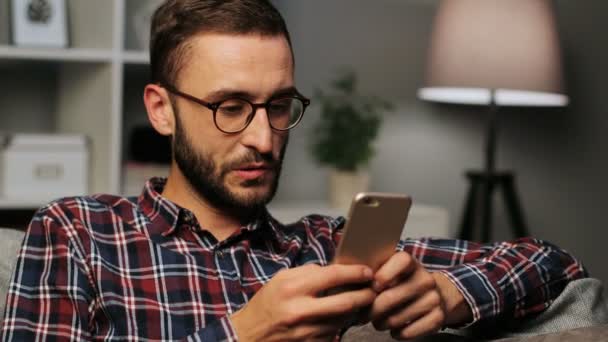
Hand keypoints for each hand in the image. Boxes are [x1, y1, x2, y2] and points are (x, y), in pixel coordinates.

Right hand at [231, 263, 375, 341]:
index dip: (354, 273)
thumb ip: (308, 273)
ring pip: (344, 320)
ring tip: (359, 302)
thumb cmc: (266, 304)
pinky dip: (341, 324)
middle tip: (374, 289)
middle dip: (365, 295)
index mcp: (292, 288)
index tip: (367, 272)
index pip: (332, 276)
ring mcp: (306, 332)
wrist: (250, 336)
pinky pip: (334, 333)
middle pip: (346, 302)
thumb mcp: (281, 279)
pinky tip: (339, 318)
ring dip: (355, 311)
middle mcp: (300, 311)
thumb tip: (335, 270)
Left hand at [369, 251, 460, 339]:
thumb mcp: (392, 270)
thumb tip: (353, 284)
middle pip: (390, 297)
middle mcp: (425, 279)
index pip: (400, 261)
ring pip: (396, 318)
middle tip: (363, 316)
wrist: (438, 294)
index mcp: (412, 263)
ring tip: (377, 322)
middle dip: (371, 310)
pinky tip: (393, 329)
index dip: (383, 275)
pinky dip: (396, 334)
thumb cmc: (403, 282)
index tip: (372, 286)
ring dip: (380, 324)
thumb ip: (376, 272)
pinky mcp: (437, 318)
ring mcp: (433, 299)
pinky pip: (408, 332)